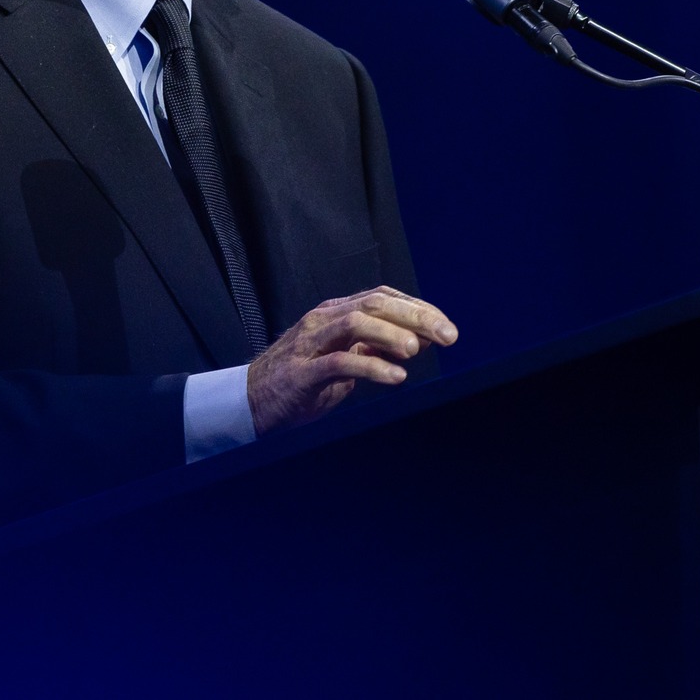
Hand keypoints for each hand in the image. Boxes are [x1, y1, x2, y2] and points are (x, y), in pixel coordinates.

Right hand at [247, 285, 457, 435]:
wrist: (251, 402)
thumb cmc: (303, 381)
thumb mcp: (343, 359)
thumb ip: (374, 348)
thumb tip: (420, 341)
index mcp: (335, 313)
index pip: (382, 297)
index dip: (417, 308)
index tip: (446, 326)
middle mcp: (323, 320)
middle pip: (374, 304)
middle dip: (415, 317)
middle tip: (448, 334)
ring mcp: (311, 344)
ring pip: (355, 324)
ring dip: (391, 335)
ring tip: (418, 350)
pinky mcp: (302, 372)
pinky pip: (339, 363)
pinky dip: (371, 368)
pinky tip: (396, 377)